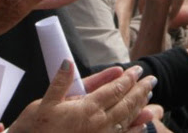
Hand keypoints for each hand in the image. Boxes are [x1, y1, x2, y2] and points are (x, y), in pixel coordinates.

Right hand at [14, 61, 160, 132]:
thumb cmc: (36, 129)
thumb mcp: (44, 104)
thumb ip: (60, 83)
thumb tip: (67, 61)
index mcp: (86, 109)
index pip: (114, 90)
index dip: (127, 79)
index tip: (137, 70)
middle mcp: (98, 123)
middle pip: (126, 103)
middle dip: (140, 90)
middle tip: (151, 79)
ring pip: (127, 119)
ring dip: (140, 106)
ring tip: (150, 95)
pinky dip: (136, 128)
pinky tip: (144, 123)